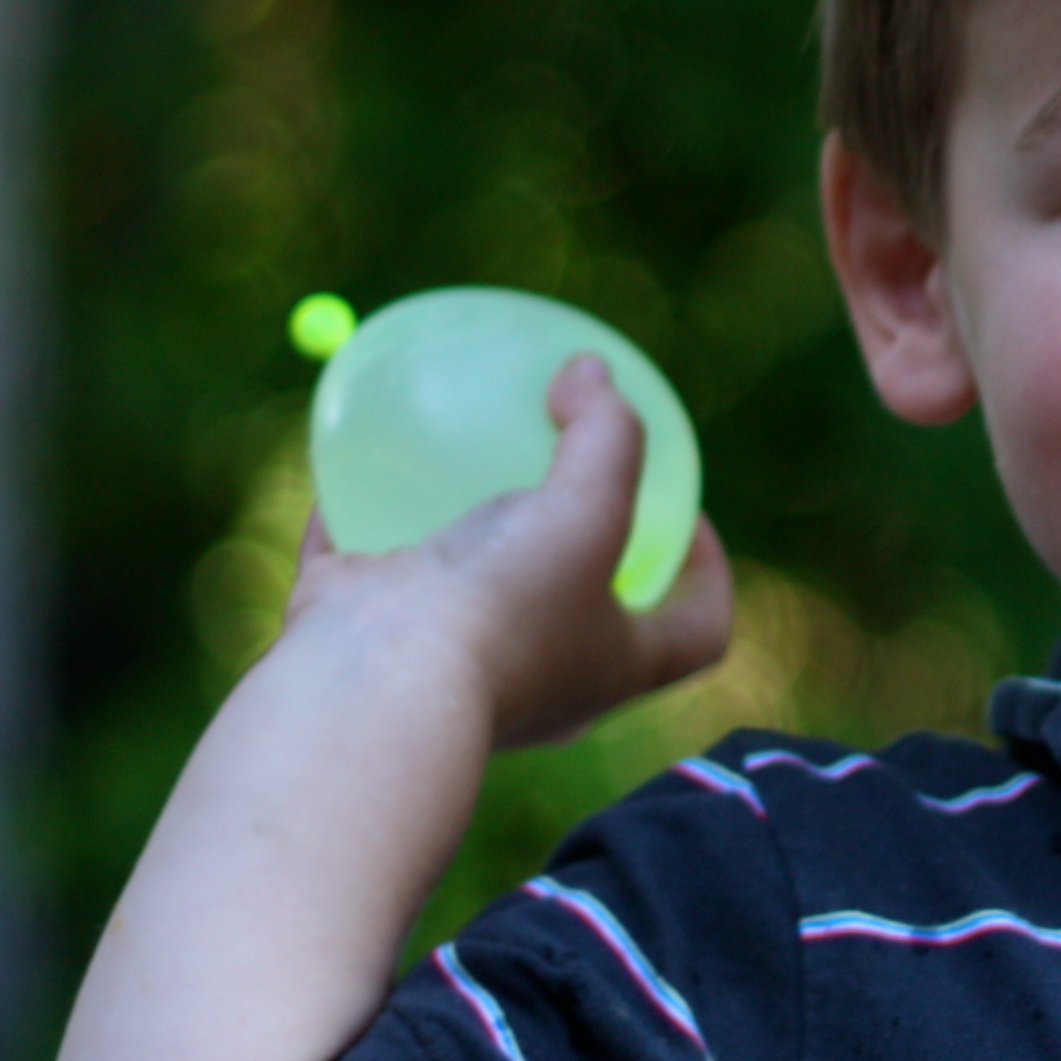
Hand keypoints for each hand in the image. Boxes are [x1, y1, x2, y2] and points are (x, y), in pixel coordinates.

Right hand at [285, 353, 734, 748]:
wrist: (373, 689)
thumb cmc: (503, 607)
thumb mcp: (587, 510)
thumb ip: (607, 436)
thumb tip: (591, 371)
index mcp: (613, 668)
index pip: (696, 631)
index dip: (709, 576)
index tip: (689, 516)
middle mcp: (539, 682)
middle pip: (580, 618)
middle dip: (581, 557)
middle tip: (567, 482)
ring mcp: (444, 671)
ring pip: (466, 602)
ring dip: (468, 541)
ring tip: (464, 467)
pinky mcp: (368, 647)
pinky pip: (364, 575)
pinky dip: (357, 525)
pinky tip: (351, 464)